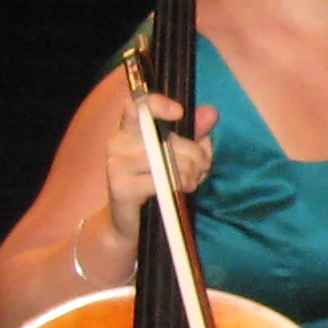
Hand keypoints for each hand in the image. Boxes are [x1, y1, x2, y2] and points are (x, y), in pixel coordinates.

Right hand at [105, 94, 216, 240]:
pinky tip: (183, 189)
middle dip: (196, 153)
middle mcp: (118, 142)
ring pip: (167, 158)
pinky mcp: (121, 187)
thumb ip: (195, 133)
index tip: (179, 112)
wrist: (133, 223)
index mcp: (130, 129)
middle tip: (202, 167)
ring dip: (191, 171)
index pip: (137, 105)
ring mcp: (116, 165)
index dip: (158, 104)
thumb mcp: (182, 155)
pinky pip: (161, 179)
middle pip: (166, 137)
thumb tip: (210, 111)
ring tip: (193, 181)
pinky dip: (180, 184)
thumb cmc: (159, 183)